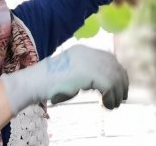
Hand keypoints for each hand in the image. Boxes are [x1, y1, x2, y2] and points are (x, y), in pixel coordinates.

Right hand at [0, 45, 128, 114]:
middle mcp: (87, 53)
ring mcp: (87, 61)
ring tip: (113, 105)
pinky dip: (110, 97)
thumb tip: (107, 84)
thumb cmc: (49, 83)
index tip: (120, 86)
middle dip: (121, 82)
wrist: (34, 83)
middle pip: (114, 65)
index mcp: (83, 50)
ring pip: (113, 77)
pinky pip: (108, 86)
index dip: (118, 72)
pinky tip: (106, 105)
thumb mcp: (72, 73)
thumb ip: (87, 73)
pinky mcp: (87, 73)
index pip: (108, 57)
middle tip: (121, 97)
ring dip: (116, 93)